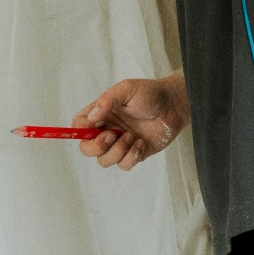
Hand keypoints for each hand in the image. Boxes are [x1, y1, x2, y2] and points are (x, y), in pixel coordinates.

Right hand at [74, 71, 188, 169]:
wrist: (174, 106)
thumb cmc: (150, 93)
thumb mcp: (127, 89)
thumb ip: (107, 100)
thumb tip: (92, 117)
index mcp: (101, 113)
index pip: (79, 126)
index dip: (81, 130)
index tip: (96, 126)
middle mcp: (107, 129)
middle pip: (86, 148)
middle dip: (96, 147)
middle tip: (112, 136)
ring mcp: (120, 144)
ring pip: (104, 161)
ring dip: (117, 151)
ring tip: (132, 136)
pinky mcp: (133, 154)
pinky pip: (123, 165)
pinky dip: (131, 156)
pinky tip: (141, 143)